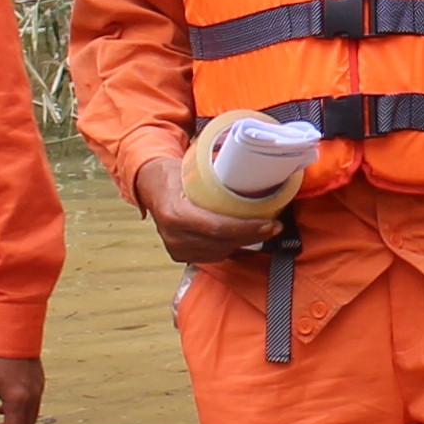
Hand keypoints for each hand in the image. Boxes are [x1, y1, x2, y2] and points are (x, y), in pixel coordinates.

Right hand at [131, 151, 278, 266]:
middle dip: (251, 236)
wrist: (150, 185)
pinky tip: (238, 237)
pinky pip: (210, 256)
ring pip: (218, 252)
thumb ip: (218, 174)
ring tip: (259, 230)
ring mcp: (175, 247)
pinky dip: (227, 247)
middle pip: (221, 242)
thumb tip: (254, 171)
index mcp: (175, 213)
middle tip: (273, 227)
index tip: (269, 224)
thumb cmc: (173, 173)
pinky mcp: (178, 254)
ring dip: (241, 242)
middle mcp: (173, 235)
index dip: (246, 228)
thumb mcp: (192, 167)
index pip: (217, 227)